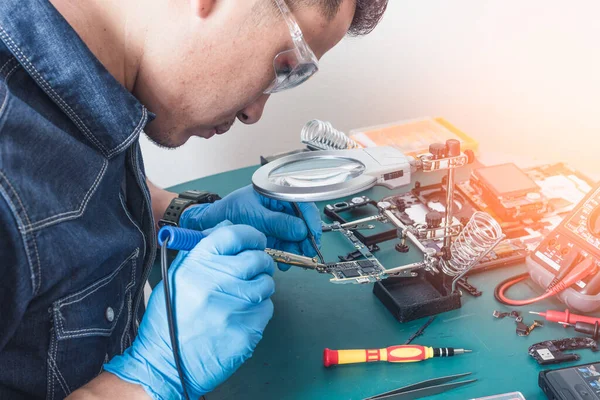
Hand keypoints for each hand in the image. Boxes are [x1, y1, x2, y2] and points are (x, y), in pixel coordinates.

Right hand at [104, 224, 274, 398]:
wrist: (166, 365)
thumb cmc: (170, 321)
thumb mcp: (177, 277)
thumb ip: (203, 250)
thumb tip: (227, 227)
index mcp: (197, 265)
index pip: (234, 235)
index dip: (250, 235)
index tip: (255, 240)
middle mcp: (216, 282)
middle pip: (256, 258)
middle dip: (260, 261)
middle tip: (256, 268)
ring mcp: (234, 307)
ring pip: (266, 284)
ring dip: (260, 286)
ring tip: (244, 296)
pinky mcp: (247, 330)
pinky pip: (266, 309)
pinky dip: (259, 310)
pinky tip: (241, 316)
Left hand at [180, 185, 321, 269]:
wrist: (214, 223)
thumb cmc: (231, 210)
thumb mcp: (255, 215)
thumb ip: (278, 223)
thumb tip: (300, 230)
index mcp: (279, 192)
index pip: (303, 203)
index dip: (311, 219)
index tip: (313, 236)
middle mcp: (282, 206)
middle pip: (303, 221)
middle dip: (306, 239)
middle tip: (308, 253)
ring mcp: (279, 221)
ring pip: (297, 235)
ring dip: (297, 249)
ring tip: (294, 260)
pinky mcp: (275, 234)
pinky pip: (287, 243)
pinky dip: (288, 253)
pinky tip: (285, 260)